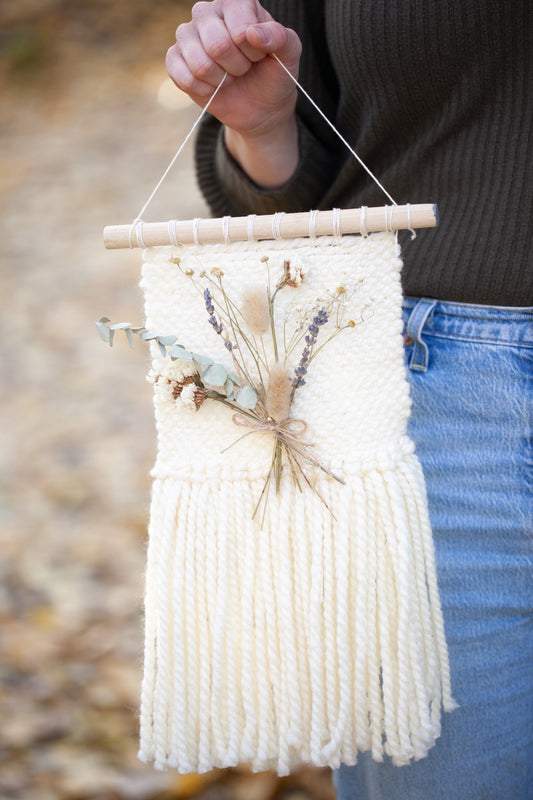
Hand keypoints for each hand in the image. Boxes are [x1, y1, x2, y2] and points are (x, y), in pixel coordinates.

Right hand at [167, 0, 301, 186]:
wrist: (260, 106)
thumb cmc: (274, 73)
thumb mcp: (289, 55)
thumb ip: (281, 38)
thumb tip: (253, 34)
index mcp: (235, 3)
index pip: (239, 29)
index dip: (253, 51)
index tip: (259, 55)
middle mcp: (207, 12)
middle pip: (217, 46)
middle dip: (237, 67)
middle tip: (244, 67)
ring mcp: (187, 35)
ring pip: (200, 63)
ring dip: (221, 80)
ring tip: (229, 76)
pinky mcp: (175, 59)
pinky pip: (184, 78)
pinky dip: (205, 90)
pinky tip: (214, 86)